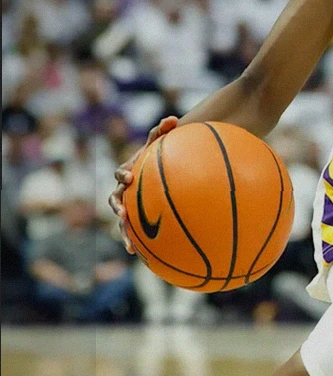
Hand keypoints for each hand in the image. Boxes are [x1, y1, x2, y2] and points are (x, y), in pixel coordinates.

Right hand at [109, 116, 178, 253]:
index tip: (129, 178)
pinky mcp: (138, 219)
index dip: (123, 174)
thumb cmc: (161, 153)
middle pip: (116, 200)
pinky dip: (141, 244)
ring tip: (131, 247)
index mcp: (129, 172)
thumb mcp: (162, 141)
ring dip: (125, 234)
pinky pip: (138, 232)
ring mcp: (130, 206)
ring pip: (123, 223)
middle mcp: (126, 191)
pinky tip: (148, 258)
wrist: (159, 168)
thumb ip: (164, 130)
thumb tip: (173, 117)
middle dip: (118, 208)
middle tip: (123, 214)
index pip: (121, 173)